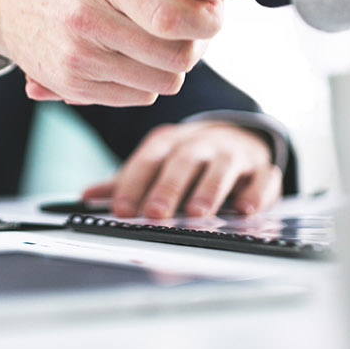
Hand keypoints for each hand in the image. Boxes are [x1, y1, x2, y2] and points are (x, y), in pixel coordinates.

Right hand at [0, 0, 220, 105]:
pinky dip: (147, 80)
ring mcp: (77, 56)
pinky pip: (138, 95)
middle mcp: (86, 18)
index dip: (205, 19)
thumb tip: (205, 2)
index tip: (213, 12)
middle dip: (196, 44)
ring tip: (167, 41)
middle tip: (195, 29)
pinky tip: (141, 56)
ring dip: (172, 64)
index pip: (172, 15)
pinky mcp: (72, 83)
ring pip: (163, 80)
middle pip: (175, 55)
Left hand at [81, 121, 280, 217]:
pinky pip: (263, 178)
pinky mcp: (261, 168)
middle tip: (154, 213)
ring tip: (197, 212)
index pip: (146, 161)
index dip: (132, 184)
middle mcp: (199, 144)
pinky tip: (245, 209)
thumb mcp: (155, 163)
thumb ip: (125, 181)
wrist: (236, 135)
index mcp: (167, 142)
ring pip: (222, 167)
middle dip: (167, 188)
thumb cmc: (187, 158)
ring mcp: (232, 153)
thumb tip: (86, 195)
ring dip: (210, 190)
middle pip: (182, 163)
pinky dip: (256, 193)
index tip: (121, 210)